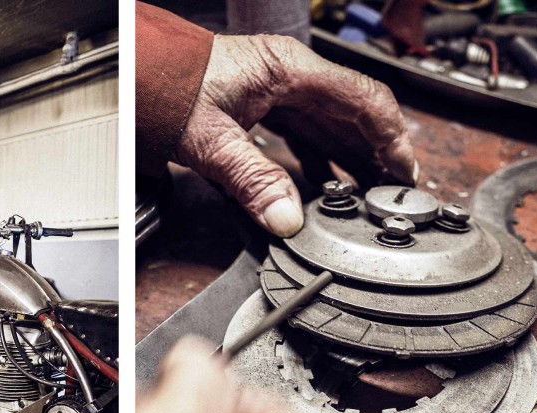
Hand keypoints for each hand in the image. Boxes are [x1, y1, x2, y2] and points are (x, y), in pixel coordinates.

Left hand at [175, 34, 416, 236]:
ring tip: (366, 197)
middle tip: (392, 196)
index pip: (364, 99)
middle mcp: (289, 75)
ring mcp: (276, 88)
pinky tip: (323, 184)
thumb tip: (286, 219)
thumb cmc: (164, 86)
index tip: (404, 174)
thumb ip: (251, 181)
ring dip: (350, 159)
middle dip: (376, 155)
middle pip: (352, 115)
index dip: (392, 138)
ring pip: (329, 124)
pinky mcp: (261, 104)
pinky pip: (303, 131)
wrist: (132, 72)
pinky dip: (318, 158)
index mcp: (289, 70)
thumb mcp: (209, 140)